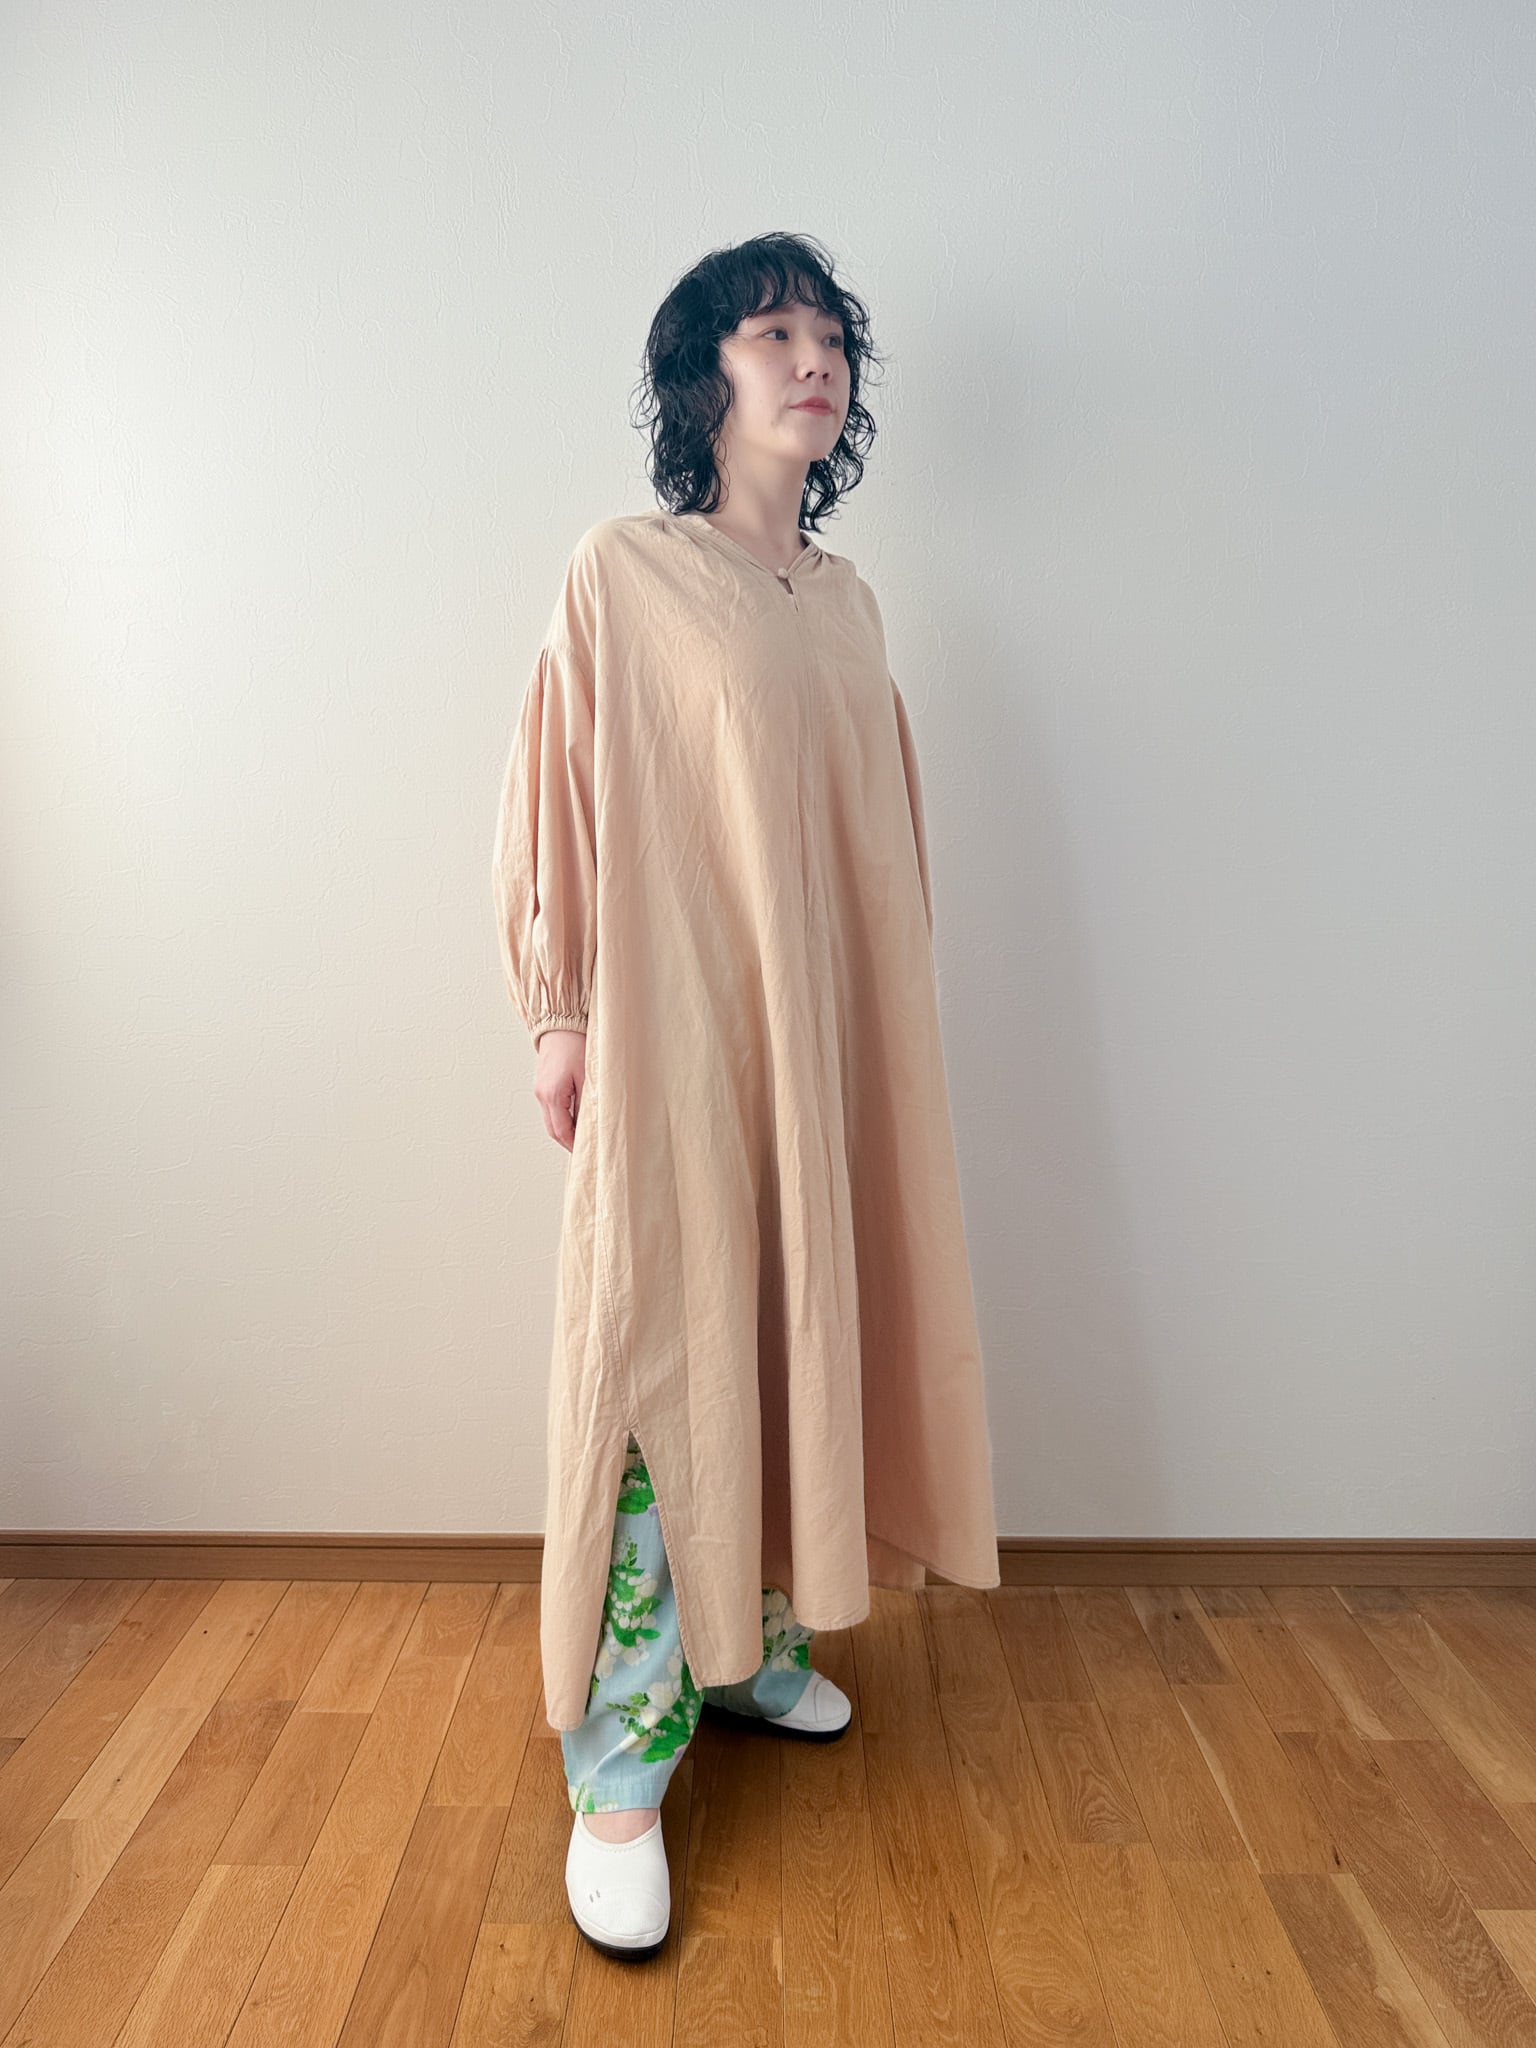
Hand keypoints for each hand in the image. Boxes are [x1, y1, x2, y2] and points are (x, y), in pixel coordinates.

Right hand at [535, 1029, 586, 1150]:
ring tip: (581, 1133)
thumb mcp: (587, 1076)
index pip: (562, 1130)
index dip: (573, 1144)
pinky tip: (574, 1116)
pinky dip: (561, 1116)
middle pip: (553, 1129)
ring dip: (564, 1129)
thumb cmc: (574, 1044)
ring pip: (550, 1119)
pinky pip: (550, 1107)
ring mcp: (540, 1089)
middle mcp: (542, 1094)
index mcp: (552, 1094)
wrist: (559, 1025)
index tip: (584, 1150)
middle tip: (582, 1147)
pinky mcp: (542, 1084)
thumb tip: (589, 1124)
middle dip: (567, 1140)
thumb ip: (586, 1102)